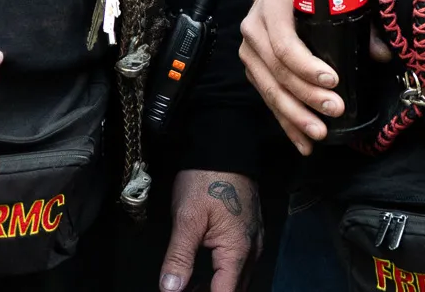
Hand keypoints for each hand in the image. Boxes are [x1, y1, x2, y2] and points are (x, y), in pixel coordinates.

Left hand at [161, 170, 260, 291]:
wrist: (225, 147)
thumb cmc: (207, 179)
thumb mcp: (186, 218)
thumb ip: (179, 257)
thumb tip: (170, 290)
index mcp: (238, 249)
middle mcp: (252, 249)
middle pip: (236, 290)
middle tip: (182, 291)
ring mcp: (254, 240)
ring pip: (239, 279)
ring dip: (217, 288)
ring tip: (190, 288)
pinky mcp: (250, 232)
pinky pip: (241, 264)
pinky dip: (223, 276)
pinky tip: (203, 277)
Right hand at [237, 0, 344, 155]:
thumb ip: (355, 19)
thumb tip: (382, 52)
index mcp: (271, 9)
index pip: (285, 44)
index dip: (307, 66)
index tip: (333, 80)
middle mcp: (255, 32)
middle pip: (279, 72)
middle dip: (308, 97)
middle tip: (335, 110)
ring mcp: (250, 53)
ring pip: (271, 90)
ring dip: (296, 116)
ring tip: (319, 133)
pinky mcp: (253, 70)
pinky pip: (269, 99)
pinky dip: (286, 122)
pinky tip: (302, 141)